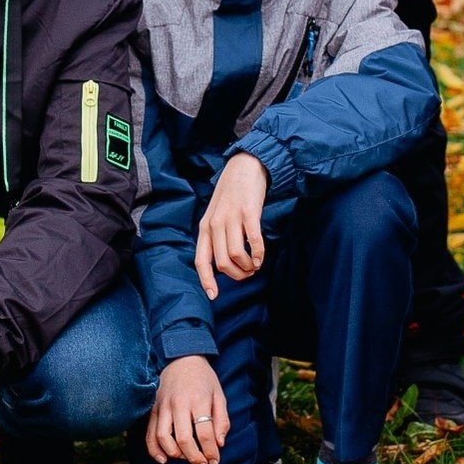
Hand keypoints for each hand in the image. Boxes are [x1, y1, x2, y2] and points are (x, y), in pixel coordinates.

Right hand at [145, 356, 229, 463]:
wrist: (181, 358)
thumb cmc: (203, 379)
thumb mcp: (219, 395)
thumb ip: (222, 420)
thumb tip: (219, 444)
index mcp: (198, 399)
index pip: (204, 432)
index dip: (210, 451)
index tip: (214, 461)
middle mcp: (178, 403)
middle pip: (183, 438)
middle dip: (194, 456)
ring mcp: (162, 406)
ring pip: (163, 437)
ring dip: (174, 454)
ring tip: (184, 458)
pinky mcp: (152, 408)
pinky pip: (149, 433)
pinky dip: (154, 449)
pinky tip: (163, 458)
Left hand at [194, 153, 269, 296]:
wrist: (244, 167)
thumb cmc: (231, 195)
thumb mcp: (216, 216)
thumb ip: (216, 237)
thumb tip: (222, 265)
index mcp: (205, 227)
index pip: (201, 260)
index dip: (206, 280)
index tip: (214, 296)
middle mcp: (215, 224)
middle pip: (222, 263)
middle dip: (237, 275)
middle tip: (248, 273)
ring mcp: (232, 217)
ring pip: (236, 255)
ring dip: (248, 266)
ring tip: (256, 265)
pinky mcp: (249, 212)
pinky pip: (253, 241)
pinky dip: (259, 254)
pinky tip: (261, 257)